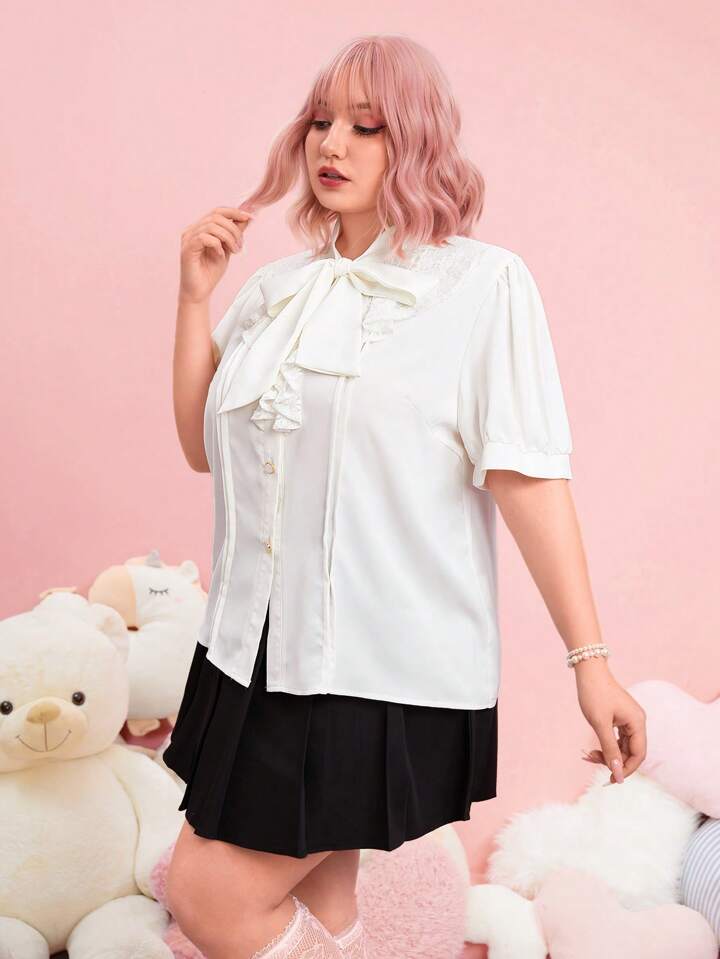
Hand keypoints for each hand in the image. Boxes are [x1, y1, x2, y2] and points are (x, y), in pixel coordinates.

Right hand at [179, 206, 254, 304]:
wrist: (199, 292)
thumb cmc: (210, 272)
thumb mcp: (228, 249)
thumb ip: (234, 234)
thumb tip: (246, 218)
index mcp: (201, 228)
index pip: (218, 211)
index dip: (234, 212)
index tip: (249, 218)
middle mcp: (192, 230)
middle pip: (216, 216)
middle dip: (234, 229)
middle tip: (240, 245)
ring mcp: (188, 238)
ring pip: (212, 226)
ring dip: (228, 238)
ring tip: (234, 251)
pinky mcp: (187, 248)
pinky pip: (204, 238)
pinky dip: (217, 245)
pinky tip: (220, 256)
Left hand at [574, 660, 646, 783]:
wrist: (589, 671)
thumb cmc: (594, 694)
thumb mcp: (600, 724)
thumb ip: (610, 749)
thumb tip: (617, 773)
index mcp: (638, 723)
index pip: (639, 755)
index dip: (626, 769)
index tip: (611, 779)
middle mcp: (637, 722)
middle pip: (631, 752)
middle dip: (613, 760)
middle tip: (591, 760)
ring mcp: (629, 719)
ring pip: (623, 746)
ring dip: (608, 753)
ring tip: (588, 754)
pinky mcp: (620, 718)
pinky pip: (617, 738)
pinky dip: (606, 744)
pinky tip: (593, 749)